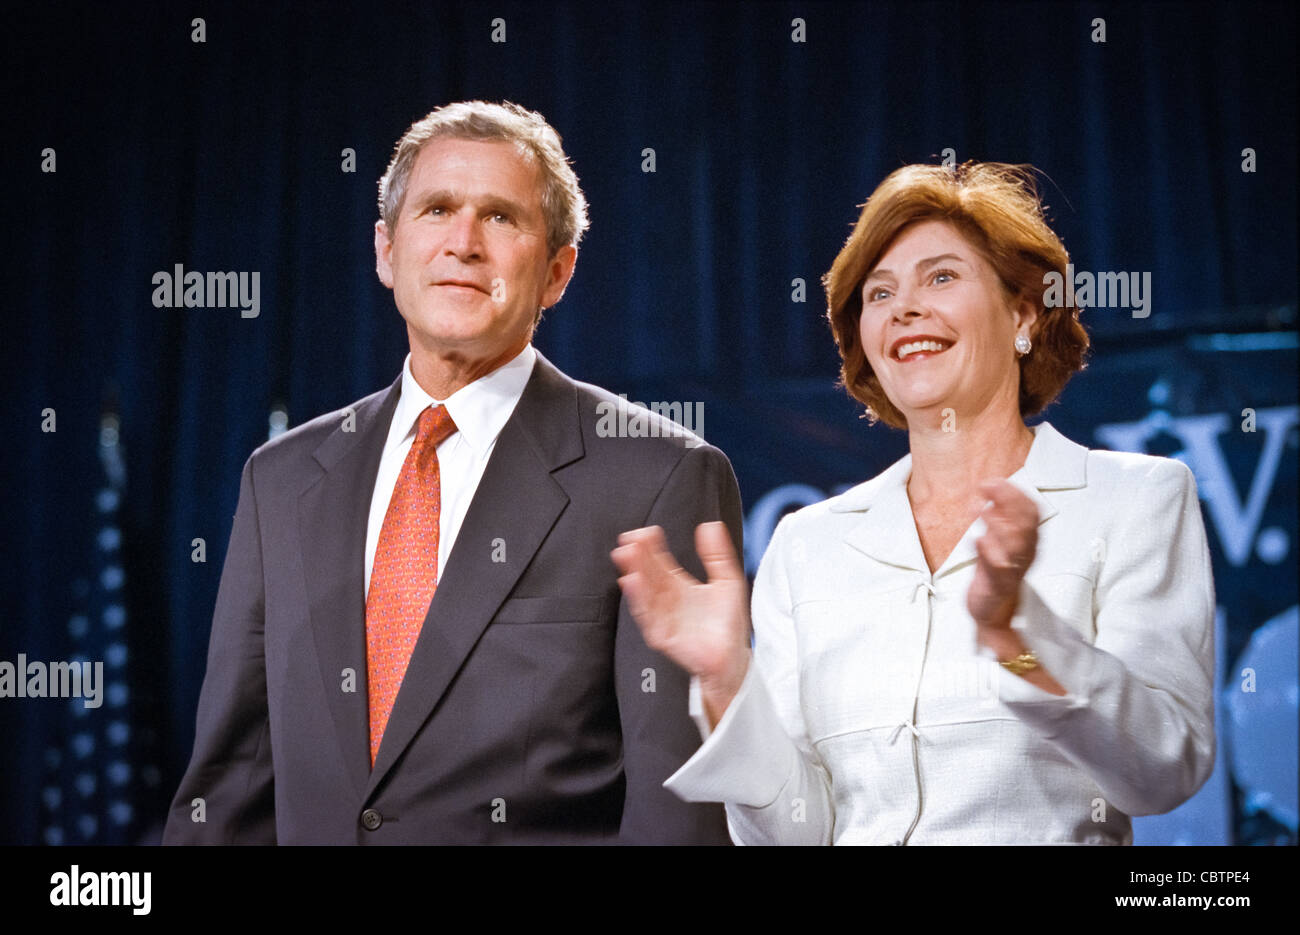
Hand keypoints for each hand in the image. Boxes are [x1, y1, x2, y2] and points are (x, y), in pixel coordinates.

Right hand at [611, 522, 750, 723]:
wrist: (732, 658)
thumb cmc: (728, 623)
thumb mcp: (727, 580)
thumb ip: (717, 554)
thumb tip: (710, 525)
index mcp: (678, 585)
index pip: (660, 562)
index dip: (652, 546)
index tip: (646, 532)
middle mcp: (667, 599)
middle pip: (648, 573)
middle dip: (637, 556)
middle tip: (629, 539)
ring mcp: (661, 617)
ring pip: (644, 591)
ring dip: (633, 572)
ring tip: (626, 554)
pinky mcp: (661, 635)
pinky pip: (646, 615)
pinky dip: (638, 598)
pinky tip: (631, 581)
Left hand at [966, 479, 1038, 628]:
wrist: (992, 611)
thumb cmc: (995, 572)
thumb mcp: (999, 541)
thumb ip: (998, 518)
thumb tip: (991, 490)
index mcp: (1029, 541)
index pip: (1031, 511)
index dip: (1015, 493)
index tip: (994, 481)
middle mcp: (1026, 554)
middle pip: (1026, 523)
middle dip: (1007, 501)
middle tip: (985, 488)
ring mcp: (1013, 570)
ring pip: (1016, 545)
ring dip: (997, 523)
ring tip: (980, 509)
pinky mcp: (998, 586)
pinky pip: (998, 569)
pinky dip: (988, 552)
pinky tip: (977, 538)